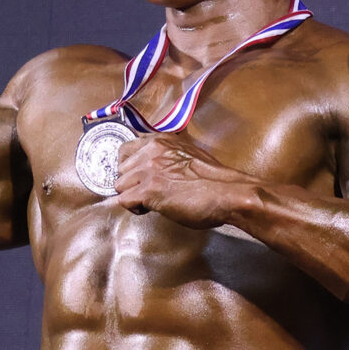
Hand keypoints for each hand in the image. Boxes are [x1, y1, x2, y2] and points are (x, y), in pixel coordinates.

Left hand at [107, 131, 260, 228]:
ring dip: (133, 196)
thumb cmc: (215, 180)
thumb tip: (156, 167)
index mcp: (162, 140)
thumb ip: (168, 156)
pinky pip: (124, 200)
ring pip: (119, 185)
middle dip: (132, 182)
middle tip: (149, 191)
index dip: (130, 166)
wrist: (229, 193)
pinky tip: (151, 209)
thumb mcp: (189, 155)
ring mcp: (149, 170)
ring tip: (152, 201)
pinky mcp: (149, 190)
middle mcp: (152, 151)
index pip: (126, 149)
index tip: (139, 176)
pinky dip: (135, 208)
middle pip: (120, 169)